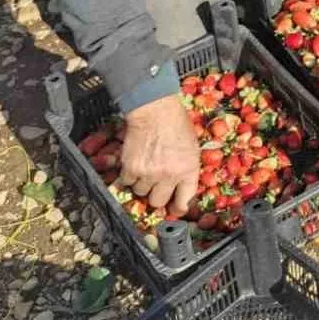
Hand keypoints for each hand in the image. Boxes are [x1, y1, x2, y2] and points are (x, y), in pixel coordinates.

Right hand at [119, 94, 199, 215]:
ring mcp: (148, 173)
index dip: (178, 207)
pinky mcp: (131, 168)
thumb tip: (180, 188)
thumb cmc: (177, 125)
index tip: (174, 208)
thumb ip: (187, 169)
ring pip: (140, 193)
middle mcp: (169, 176)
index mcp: (188, 170)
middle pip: (158, 202)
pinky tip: (134, 164)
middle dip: (156, 196)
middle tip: (155, 186)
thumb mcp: (192, 148)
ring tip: (145, 168)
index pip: (184, 201)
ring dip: (141, 184)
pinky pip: (127, 183)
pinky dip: (128, 176)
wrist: (155, 111)